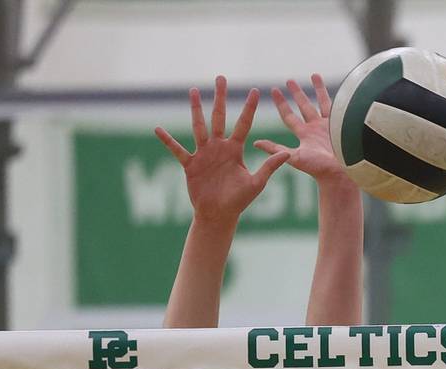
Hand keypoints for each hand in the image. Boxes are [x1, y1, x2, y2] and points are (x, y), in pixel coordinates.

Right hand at [155, 76, 291, 226]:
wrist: (219, 215)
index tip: (254, 90)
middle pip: (219, 117)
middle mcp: (219, 147)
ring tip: (193, 91)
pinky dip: (168, 141)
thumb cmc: (238, 201)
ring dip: (196, 109)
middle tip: (221, 78)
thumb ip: (269, 167)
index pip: (243, 124)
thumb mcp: (256, 183)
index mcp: (235, 149)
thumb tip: (287, 154)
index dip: (249, 108)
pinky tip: (158, 129)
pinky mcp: (190, 165)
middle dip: (220, 98)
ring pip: (199, 127)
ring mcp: (203, 154)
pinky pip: (178, 150)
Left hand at [255, 74, 353, 187]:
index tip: (274, 90)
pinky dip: (334, 95)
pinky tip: (332, 85)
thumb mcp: (294, 157)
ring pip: (321, 102)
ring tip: (313, 75)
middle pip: (304, 106)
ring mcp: (328, 125)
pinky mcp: (341, 123)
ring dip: (317, 89)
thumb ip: (275, 149)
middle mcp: (315, 129)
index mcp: (303, 135)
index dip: (281, 103)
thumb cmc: (318, 167)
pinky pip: (336, 105)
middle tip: (289, 80)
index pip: (289, 116)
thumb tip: (255, 142)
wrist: (340, 172)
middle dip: (296, 93)